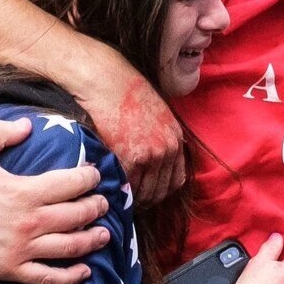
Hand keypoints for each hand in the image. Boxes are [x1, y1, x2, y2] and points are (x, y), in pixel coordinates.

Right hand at [0, 119, 110, 283]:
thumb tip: (28, 125)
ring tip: (104, 235)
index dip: (89, 178)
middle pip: (77, 215)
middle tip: (102, 204)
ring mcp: (24, 248)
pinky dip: (71, 276)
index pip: (72, 183)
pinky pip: (50, 277)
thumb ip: (1, 134)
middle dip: (96, 208)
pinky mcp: (13, 270)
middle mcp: (31, 221)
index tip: (94, 175)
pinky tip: (85, 271)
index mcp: (25, 191)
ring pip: (71, 246)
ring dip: (93, 240)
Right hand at [72, 63, 186, 204]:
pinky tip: (109, 188)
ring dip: (131, 198)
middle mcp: (167, 150)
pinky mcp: (131, 159)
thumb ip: (159, 138)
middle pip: (160, 191)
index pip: (176, 180)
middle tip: (129, 201)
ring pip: (144, 192)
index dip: (160, 191)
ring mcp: (151, 156)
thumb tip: (151, 161)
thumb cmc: (125, 93)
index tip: (147, 195)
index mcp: (175, 139)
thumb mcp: (157, 115)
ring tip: (118, 197)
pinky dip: (118, 190)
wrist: (107, 82)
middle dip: (145, 199)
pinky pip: (127, 185)